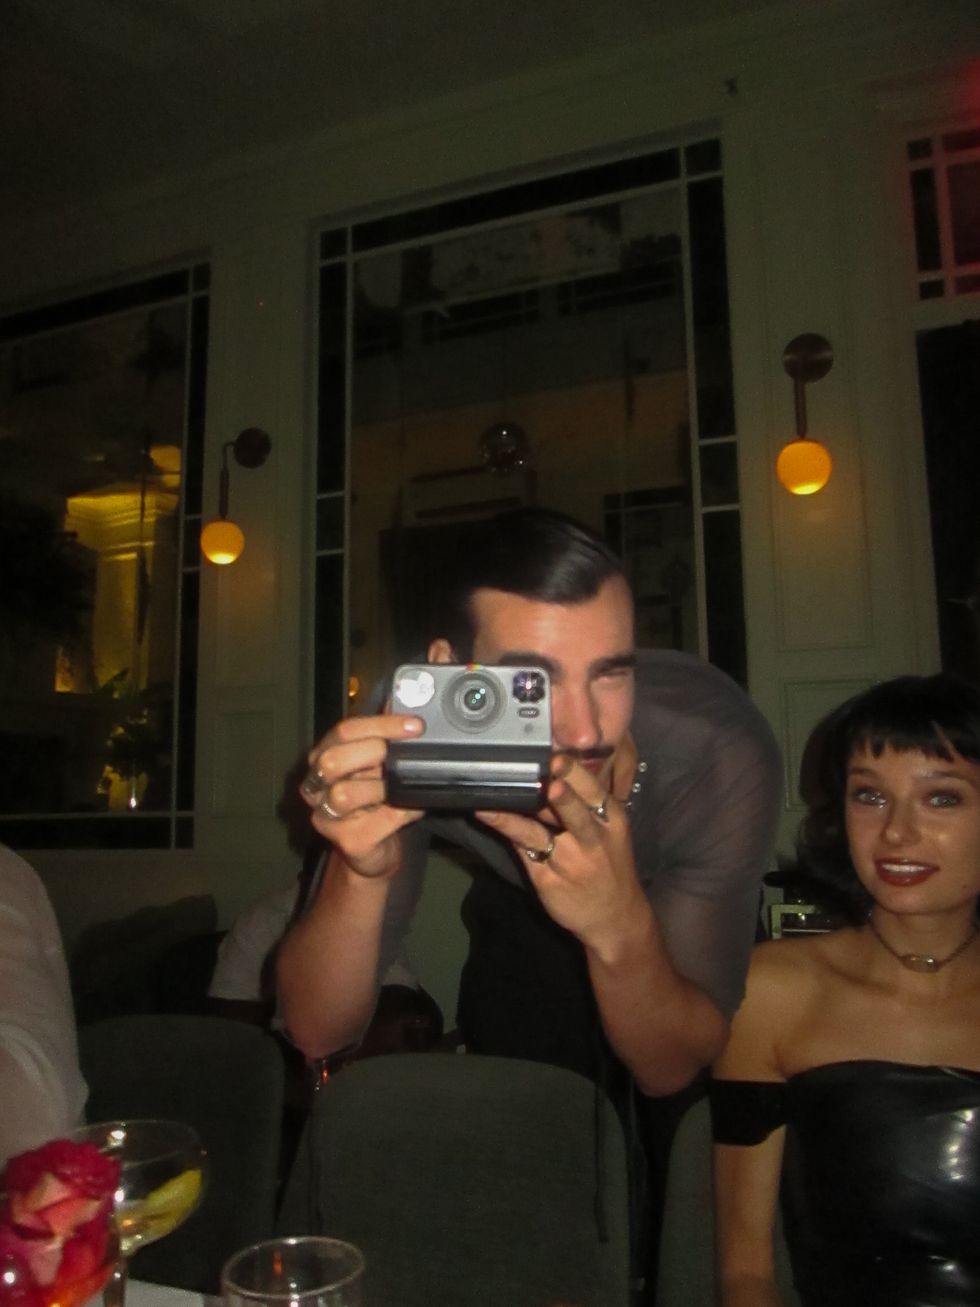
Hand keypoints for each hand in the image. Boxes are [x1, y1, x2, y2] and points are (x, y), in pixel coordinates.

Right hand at [299, 714, 424, 878]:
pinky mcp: (346, 842)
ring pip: (345, 794)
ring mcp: (325, 816)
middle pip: (333, 760)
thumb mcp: (376, 764)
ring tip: (403, 785)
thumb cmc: (373, 801)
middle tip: (402, 755)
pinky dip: (405, 811)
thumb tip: (408, 699)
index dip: (380, 725)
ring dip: (383, 787)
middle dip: (373, 752)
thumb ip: (384, 736)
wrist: (373, 850)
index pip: (344, 732)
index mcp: (323, 756)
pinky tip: (416, 805)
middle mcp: (316, 785)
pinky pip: (378, 821)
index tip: (414, 725)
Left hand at [475, 758, 647, 954]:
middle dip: (559, 794)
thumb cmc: (609, 863)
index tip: (557, 756)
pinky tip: (487, 819)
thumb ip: (587, 804)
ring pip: (537, 833)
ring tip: (492, 803)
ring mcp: (569, 862)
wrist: (615, 918)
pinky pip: (523, 852)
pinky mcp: (547, 880)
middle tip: (544, 773)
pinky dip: (505, 833)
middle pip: (572, 811)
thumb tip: (551, 767)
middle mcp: (592, 840)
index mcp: (611, 820)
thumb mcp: (611, 832)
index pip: (592, 791)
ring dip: (513, 817)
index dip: (574, 773)